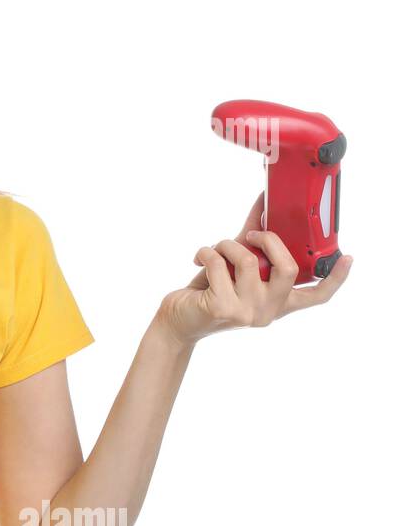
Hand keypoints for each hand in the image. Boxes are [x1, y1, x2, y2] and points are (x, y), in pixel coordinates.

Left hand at [157, 190, 352, 346]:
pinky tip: (198, 258)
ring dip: (226, 244)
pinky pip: (218, 263)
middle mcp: (268, 311)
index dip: (335, 278)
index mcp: (278, 303)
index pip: (316, 296)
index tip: (348, 257)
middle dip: (268, 239)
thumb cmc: (208, 292)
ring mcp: (248, 312)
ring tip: (215, 249)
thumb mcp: (235, 267)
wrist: (177, 321)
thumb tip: (264, 205)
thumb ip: (253, 242)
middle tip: (251, 234)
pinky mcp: (224, 309)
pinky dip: (206, 252)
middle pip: (287, 267)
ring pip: (247, 259)